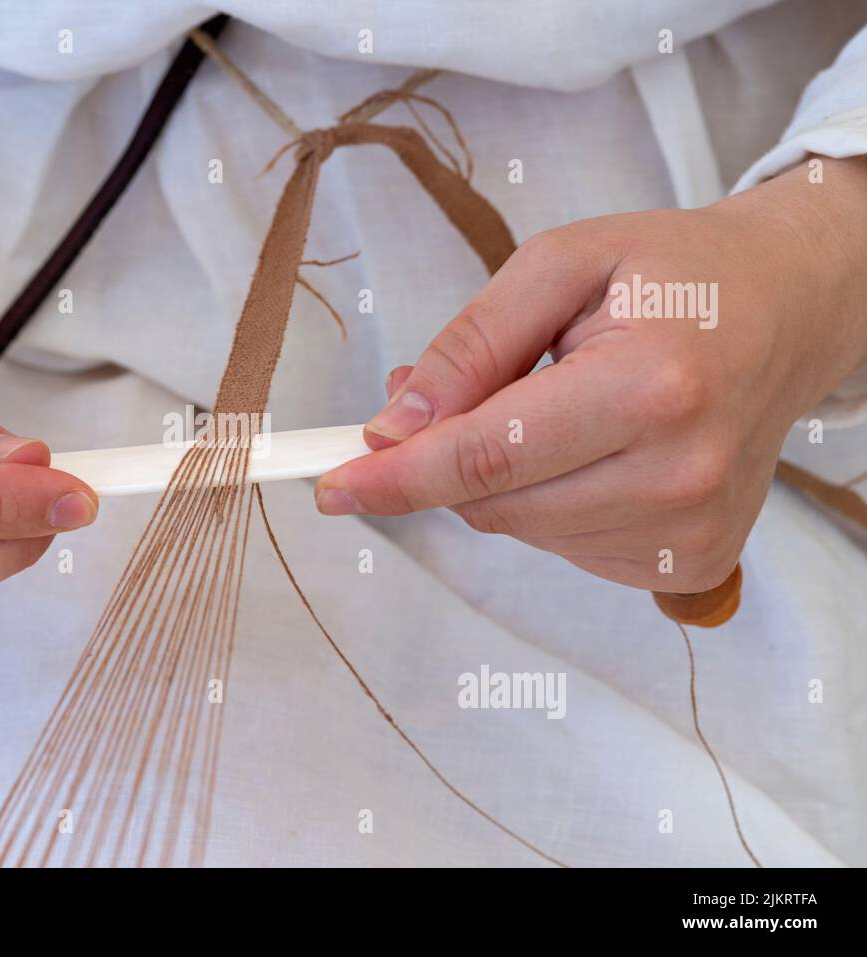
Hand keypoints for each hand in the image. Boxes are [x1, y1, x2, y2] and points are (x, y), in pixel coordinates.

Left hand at [316, 158, 866, 591]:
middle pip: (494, 503)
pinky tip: (596, 448)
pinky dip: (550, 501)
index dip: (396, 476)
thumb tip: (396, 424)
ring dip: (506, 477)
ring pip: (521, 530)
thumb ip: (472, 342)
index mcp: (652, 388)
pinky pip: (565, 547)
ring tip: (559, 403)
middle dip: (451, 456)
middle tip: (472, 388)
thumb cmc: (677, 275)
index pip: (489, 456)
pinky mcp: (691, 561)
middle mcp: (680, 474)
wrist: (789, 311)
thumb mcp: (562, 263)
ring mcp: (691, 530)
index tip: (332, 485)